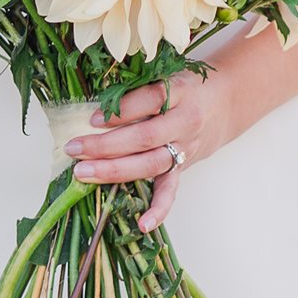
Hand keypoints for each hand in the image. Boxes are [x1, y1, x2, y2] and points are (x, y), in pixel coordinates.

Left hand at [63, 68, 242, 232]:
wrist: (224, 103)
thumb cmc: (183, 87)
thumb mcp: (164, 73)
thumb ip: (134, 85)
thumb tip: (90, 99)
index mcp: (180, 91)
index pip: (151, 100)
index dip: (122, 110)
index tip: (93, 117)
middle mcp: (184, 122)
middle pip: (145, 138)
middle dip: (106, 145)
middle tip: (73, 148)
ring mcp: (185, 148)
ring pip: (151, 164)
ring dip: (114, 171)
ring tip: (83, 172)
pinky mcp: (183, 168)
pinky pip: (171, 191)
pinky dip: (158, 210)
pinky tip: (141, 224)